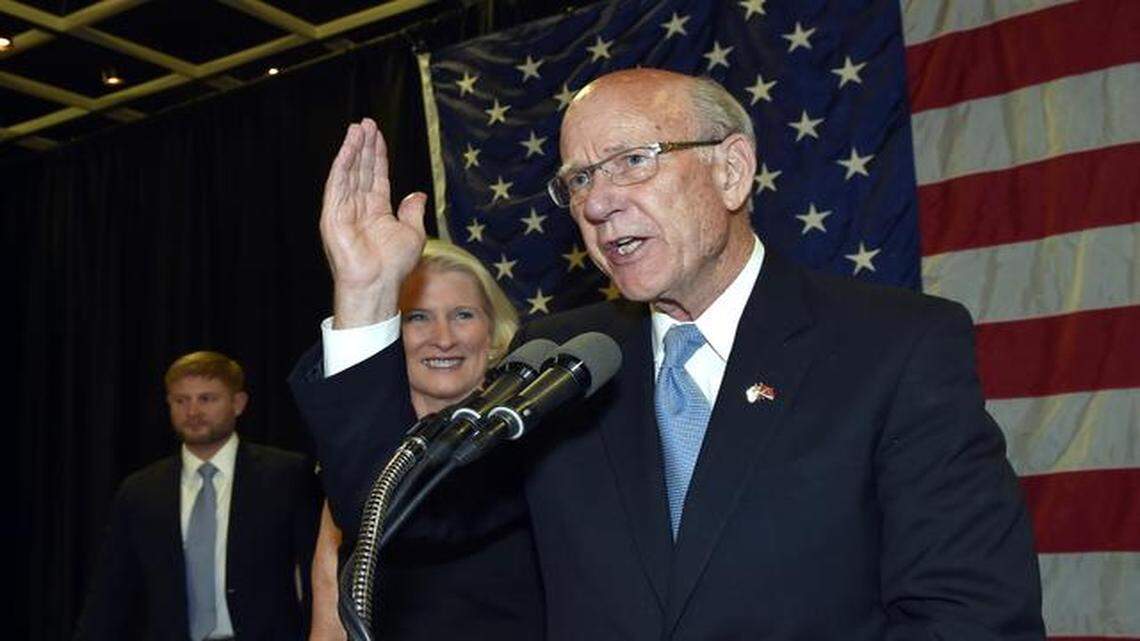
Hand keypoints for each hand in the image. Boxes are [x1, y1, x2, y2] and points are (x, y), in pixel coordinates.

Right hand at [320, 118, 426, 327]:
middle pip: (361, 169)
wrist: (378, 283)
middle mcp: (359, 207)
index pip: (376, 175)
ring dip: (352, 149)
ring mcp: (344, 209)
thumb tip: (417, 194)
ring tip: (358, 127)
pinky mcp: (332, 214)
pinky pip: (337, 184)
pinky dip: (342, 164)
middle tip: (366, 122)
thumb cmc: (394, 265)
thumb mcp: (413, 233)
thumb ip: (412, 211)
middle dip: (364, 145)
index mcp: (376, 210)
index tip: (378, 134)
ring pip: (348, 172)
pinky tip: (348, 148)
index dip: (377, 154)